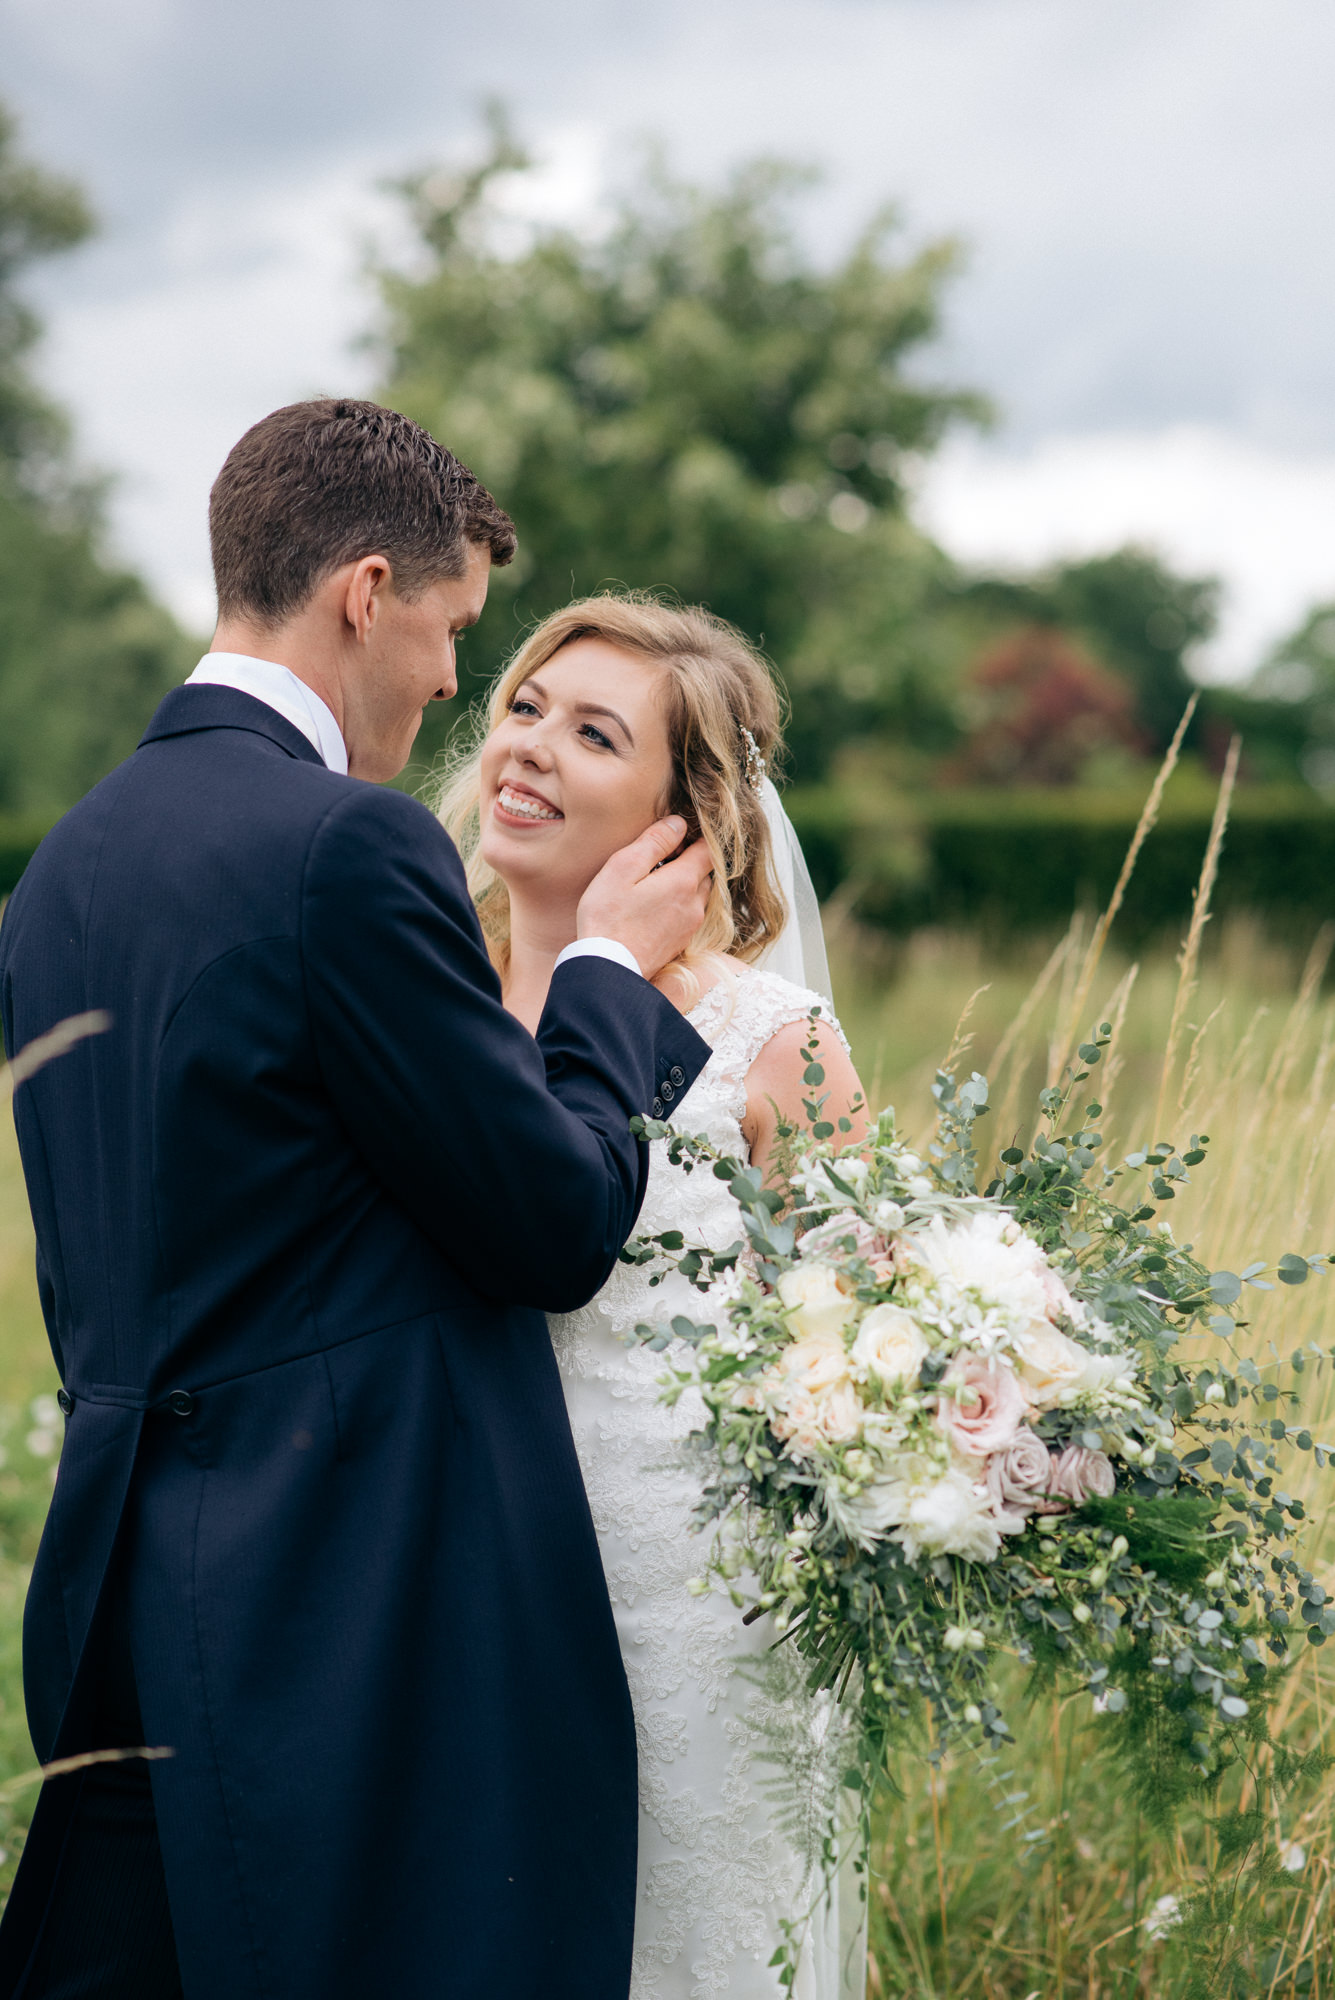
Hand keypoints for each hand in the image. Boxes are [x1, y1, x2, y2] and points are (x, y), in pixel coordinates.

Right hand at [577, 816, 713, 977]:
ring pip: (698, 894)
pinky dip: (678, 905)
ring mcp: (690, 926)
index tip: (677, 834)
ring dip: (683, 884)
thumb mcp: (622, 869)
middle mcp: (695, 904)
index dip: (695, 836)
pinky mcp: (681, 943)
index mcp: (683, 881)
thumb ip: (653, 842)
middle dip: (689, 860)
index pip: (708, 848)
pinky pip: (689, 914)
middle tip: (659, 858)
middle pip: (705, 872)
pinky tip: (652, 908)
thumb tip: (678, 823)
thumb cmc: (607, 917)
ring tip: (653, 883)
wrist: (607, 969)